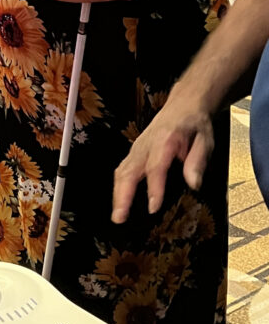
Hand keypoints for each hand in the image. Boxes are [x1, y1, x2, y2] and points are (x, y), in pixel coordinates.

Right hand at [112, 91, 213, 222]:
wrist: (184, 106)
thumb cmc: (195, 124)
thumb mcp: (206, 141)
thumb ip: (198, 162)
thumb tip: (194, 184)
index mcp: (164, 141)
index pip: (156, 167)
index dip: (154, 188)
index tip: (153, 208)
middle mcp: (146, 145)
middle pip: (129, 171)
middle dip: (123, 195)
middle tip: (120, 218)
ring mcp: (137, 148)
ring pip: (121, 171)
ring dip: (117, 194)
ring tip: (117, 216)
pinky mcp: (134, 152)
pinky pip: (122, 169)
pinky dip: (118, 187)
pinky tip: (119, 203)